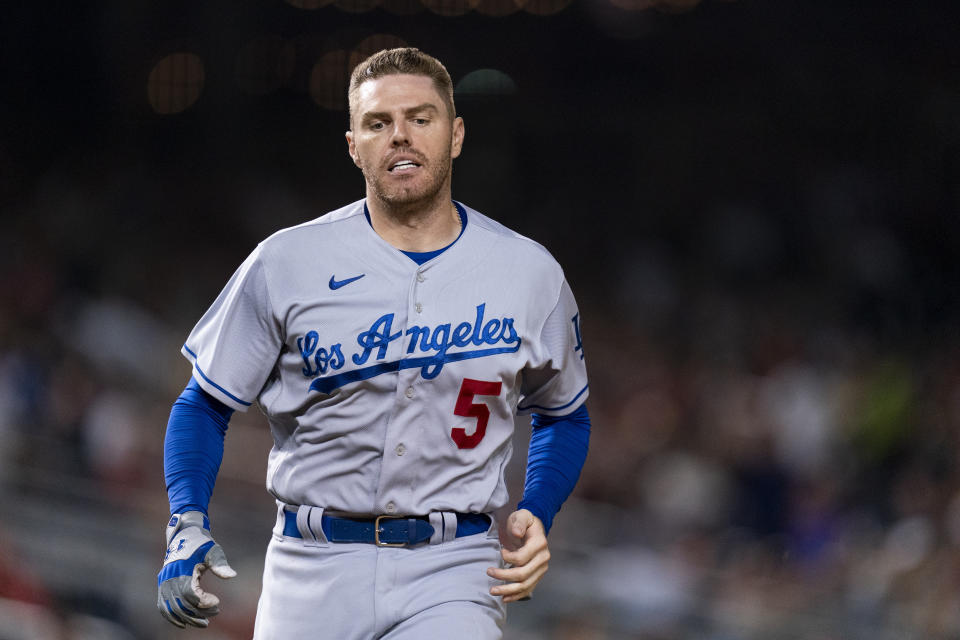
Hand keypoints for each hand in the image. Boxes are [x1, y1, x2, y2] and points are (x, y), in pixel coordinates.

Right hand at [157, 511, 236, 627]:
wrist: (185, 535)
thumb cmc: (202, 544)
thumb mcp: (213, 551)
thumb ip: (221, 565)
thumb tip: (232, 576)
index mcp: (182, 569)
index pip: (190, 593)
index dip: (203, 601)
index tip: (218, 602)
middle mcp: (170, 578)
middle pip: (181, 604)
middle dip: (198, 613)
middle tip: (216, 613)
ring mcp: (164, 583)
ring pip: (172, 608)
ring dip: (187, 618)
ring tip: (205, 622)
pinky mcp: (162, 586)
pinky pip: (163, 606)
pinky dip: (171, 617)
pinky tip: (185, 623)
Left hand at [486, 509, 549, 602]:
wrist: (534, 528)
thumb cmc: (525, 521)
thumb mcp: (522, 515)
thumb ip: (519, 523)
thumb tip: (517, 533)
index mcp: (540, 543)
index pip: (523, 557)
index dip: (509, 558)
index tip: (500, 552)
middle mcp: (543, 558)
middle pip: (523, 574)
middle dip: (504, 576)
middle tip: (489, 572)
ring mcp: (541, 568)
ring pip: (525, 585)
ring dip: (508, 590)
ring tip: (493, 591)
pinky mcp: (537, 575)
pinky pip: (528, 589)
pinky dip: (516, 595)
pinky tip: (505, 598)